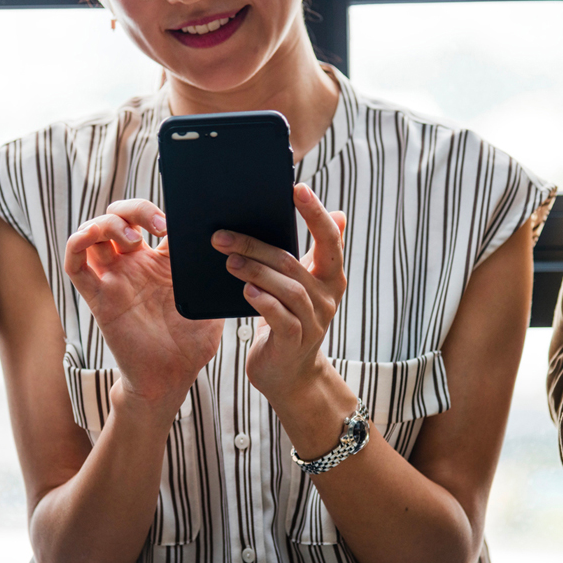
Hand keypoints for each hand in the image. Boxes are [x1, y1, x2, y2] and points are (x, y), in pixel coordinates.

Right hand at [64, 199, 222, 404]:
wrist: (170, 378)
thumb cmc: (191, 344)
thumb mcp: (210, 303)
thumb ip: (214, 277)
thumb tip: (232, 250)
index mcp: (161, 263)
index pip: (151, 220)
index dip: (159, 211)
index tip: (177, 222)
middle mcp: (134, 266)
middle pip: (119, 217)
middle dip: (134, 210)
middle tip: (158, 226)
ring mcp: (114, 279)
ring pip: (94, 234)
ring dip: (107, 224)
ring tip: (133, 239)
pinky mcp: (98, 297)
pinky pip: (75, 264)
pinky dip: (76, 243)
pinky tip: (90, 238)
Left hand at [211, 184, 346, 402]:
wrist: (289, 373)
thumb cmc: (291, 320)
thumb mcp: (306, 284)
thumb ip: (315, 252)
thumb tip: (339, 213)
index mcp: (331, 276)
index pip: (329, 239)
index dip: (315, 213)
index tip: (296, 188)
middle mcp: (327, 297)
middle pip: (293, 262)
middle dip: (256, 245)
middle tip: (223, 235)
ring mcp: (313, 321)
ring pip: (287, 288)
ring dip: (254, 271)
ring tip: (228, 260)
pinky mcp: (295, 342)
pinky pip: (280, 317)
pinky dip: (263, 301)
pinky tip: (245, 291)